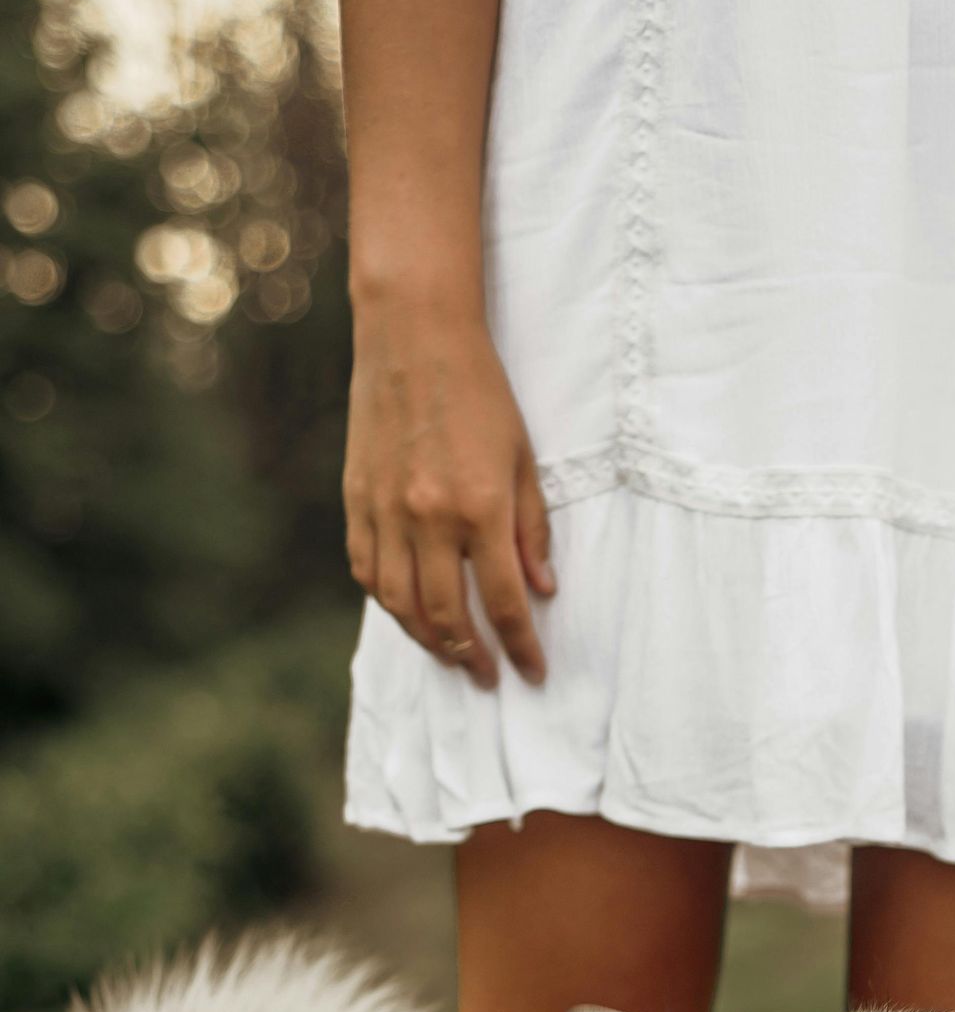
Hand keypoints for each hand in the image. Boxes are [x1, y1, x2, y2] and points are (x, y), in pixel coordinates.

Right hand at [343, 298, 553, 688]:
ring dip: (427, 641)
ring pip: (399, 605)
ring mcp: (385, 510)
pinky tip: (408, 612)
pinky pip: (367, 570)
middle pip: (446, 617)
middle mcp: (427, 518)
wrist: (413, 335)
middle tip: (489, 676)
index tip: (533, 672)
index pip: (504, 603)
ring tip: (452, 655)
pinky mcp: (356, 498)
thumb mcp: (524, 459)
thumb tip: (542, 590)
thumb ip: (532, 529)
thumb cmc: (480, 392)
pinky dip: (388, 602)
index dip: (521, 647)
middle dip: (471, 658)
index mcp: (479, 508)